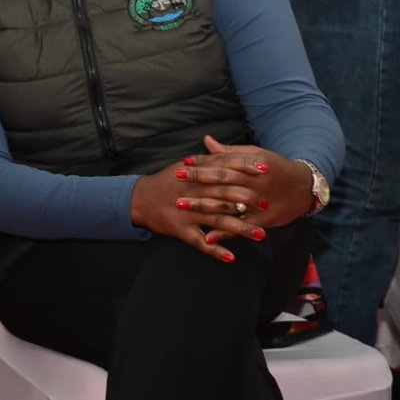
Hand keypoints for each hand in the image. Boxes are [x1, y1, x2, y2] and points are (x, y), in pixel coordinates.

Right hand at [130, 152, 266, 263]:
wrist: (139, 199)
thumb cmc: (165, 182)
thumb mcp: (183, 166)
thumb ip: (205, 160)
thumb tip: (224, 148)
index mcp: (195, 175)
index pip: (223, 167)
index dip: (244, 167)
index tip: (265, 169)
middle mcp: (192, 192)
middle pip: (224, 194)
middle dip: (247, 199)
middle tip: (267, 204)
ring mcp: (187, 212)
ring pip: (218, 220)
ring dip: (240, 228)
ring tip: (261, 235)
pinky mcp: (180, 229)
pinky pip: (200, 242)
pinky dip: (215, 250)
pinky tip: (231, 258)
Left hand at [181, 135, 314, 244]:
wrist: (306, 188)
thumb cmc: (277, 168)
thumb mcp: (256, 155)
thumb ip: (229, 152)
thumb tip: (206, 141)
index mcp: (250, 166)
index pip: (222, 163)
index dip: (202, 163)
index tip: (183, 163)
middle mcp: (253, 182)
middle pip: (221, 180)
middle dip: (197, 180)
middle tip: (175, 178)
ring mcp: (257, 202)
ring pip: (227, 204)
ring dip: (203, 205)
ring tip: (180, 205)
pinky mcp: (263, 221)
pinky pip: (241, 227)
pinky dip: (225, 233)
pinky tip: (207, 237)